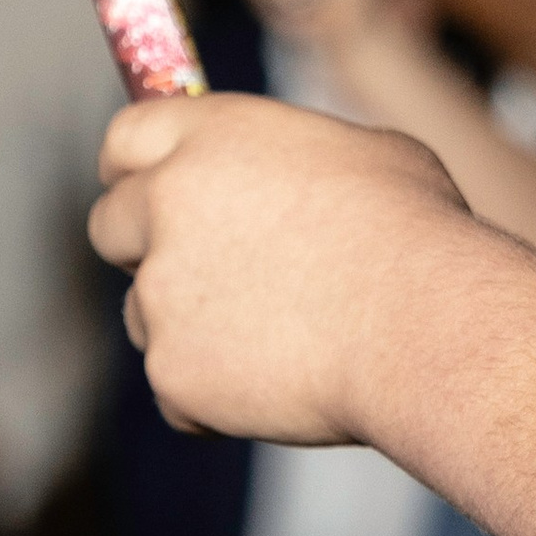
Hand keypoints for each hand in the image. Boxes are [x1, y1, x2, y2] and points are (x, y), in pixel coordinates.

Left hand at [89, 92, 466, 443]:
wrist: (425, 328)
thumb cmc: (420, 237)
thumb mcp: (366, 155)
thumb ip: (292, 161)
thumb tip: (285, 176)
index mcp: (212, 137)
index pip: (124, 140)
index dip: (133, 171)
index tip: (143, 191)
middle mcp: (168, 204)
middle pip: (110, 227)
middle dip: (146, 251)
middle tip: (207, 279)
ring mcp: (162, 292)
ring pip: (144, 315)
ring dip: (188, 329)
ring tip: (279, 340)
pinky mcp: (172, 371)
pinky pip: (176, 391)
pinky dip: (215, 399)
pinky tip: (281, 388)